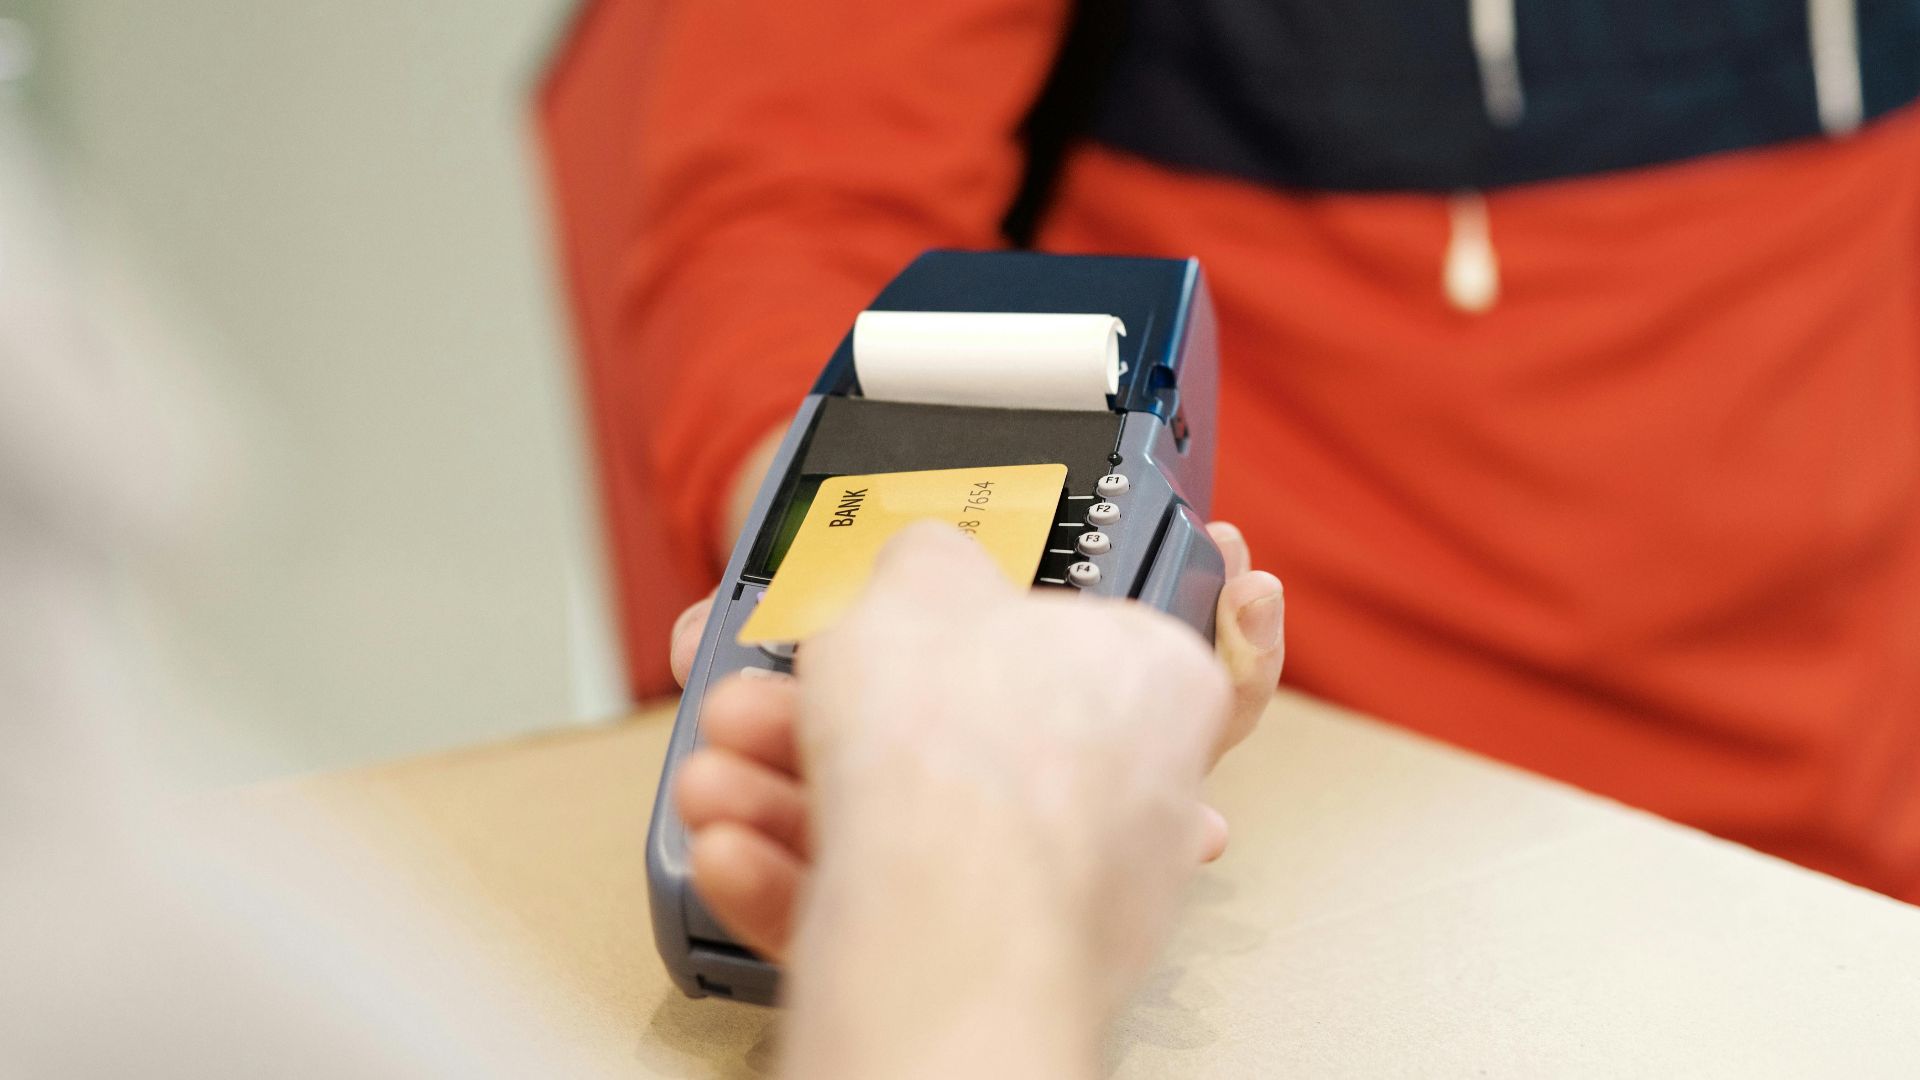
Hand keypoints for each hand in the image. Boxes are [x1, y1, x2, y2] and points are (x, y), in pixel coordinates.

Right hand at [775, 526, 1232, 1077]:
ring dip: (790, 793)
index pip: (1067, 634)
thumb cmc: (970, 751)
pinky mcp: (992, 969)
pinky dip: (800, 876)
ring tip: (721, 776)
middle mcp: (1126, 794)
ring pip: (905, 824)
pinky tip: (737, 848)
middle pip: (958, 735)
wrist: (944, 928)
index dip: (961, 625)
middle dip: (827, 714)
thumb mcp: (920, 577)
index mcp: (1153, 679)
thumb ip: (923, 561)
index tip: (885, 627)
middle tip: (761, 699)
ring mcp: (1062, 892)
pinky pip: (885, 906)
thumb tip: (921, 563)